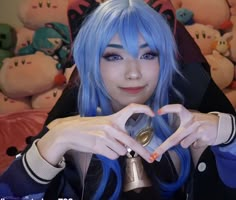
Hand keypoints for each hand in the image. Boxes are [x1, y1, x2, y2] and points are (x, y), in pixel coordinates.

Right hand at [38, 103, 154, 164]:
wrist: (69, 132)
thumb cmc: (87, 128)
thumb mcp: (102, 124)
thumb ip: (116, 131)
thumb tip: (127, 146)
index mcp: (113, 118)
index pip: (131, 108)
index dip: (143, 109)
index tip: (153, 114)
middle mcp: (111, 126)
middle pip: (131, 142)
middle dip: (142, 152)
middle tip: (150, 158)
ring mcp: (105, 136)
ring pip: (121, 151)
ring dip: (116, 151)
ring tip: (104, 145)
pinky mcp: (99, 146)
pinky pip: (113, 156)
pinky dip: (109, 155)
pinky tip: (101, 148)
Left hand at [150, 104, 218, 160]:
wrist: (220, 126)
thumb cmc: (201, 123)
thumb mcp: (192, 118)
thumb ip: (182, 125)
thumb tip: (172, 139)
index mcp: (188, 115)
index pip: (178, 108)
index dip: (168, 109)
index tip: (158, 112)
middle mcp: (193, 122)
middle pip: (175, 138)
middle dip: (163, 147)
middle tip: (155, 154)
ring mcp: (199, 130)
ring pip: (184, 144)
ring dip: (186, 143)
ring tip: (194, 136)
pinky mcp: (205, 138)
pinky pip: (194, 146)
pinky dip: (196, 144)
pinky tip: (200, 138)